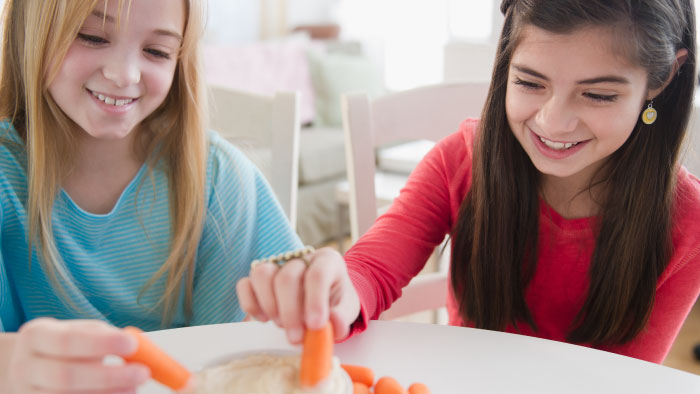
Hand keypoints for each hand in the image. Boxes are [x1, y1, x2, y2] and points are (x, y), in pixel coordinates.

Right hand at [7, 318, 150, 392]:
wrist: (32, 367)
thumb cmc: (66, 346)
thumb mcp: (80, 331)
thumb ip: (104, 337)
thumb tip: (138, 348)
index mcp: (35, 335)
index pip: (67, 340)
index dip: (101, 343)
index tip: (132, 344)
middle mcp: (25, 367)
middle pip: (65, 376)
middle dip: (108, 376)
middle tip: (142, 373)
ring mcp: (27, 393)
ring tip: (134, 388)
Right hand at [237, 247, 360, 343]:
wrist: (327, 300)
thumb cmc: (336, 303)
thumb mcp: (347, 310)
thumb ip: (342, 317)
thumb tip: (332, 324)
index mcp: (327, 261)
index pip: (317, 274)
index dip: (315, 301)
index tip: (315, 326)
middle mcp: (301, 258)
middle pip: (287, 277)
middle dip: (290, 311)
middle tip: (296, 337)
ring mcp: (277, 264)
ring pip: (262, 274)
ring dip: (269, 305)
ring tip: (281, 324)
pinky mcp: (260, 277)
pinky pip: (245, 284)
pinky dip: (250, 304)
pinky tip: (264, 318)